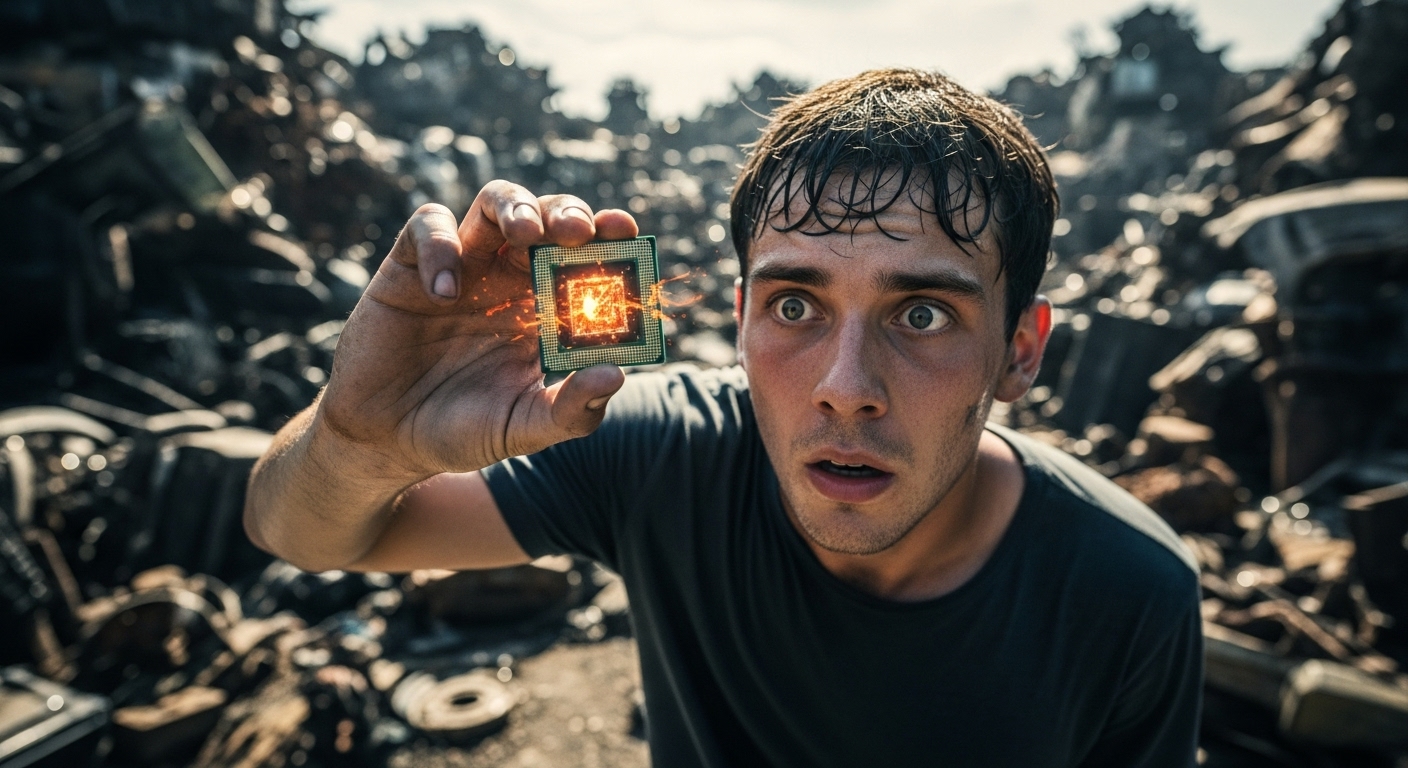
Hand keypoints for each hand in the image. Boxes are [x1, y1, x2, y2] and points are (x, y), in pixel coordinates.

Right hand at [317, 181, 634, 477]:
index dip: (608, 237)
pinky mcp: (409, 266)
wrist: (386, 442)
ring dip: (516, 207)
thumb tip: (617, 375)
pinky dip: (441, 245)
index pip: (585, 257)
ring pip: (494, 203)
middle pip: (547, 216)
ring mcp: (461, 266)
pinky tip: (445, 292)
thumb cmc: (462, 430)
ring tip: (526, 233)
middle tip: (579, 231)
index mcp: (544, 308)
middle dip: (568, 211)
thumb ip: (570, 410)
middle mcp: (508, 278)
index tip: (628, 230)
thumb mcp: (524, 428)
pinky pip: (428, 226)